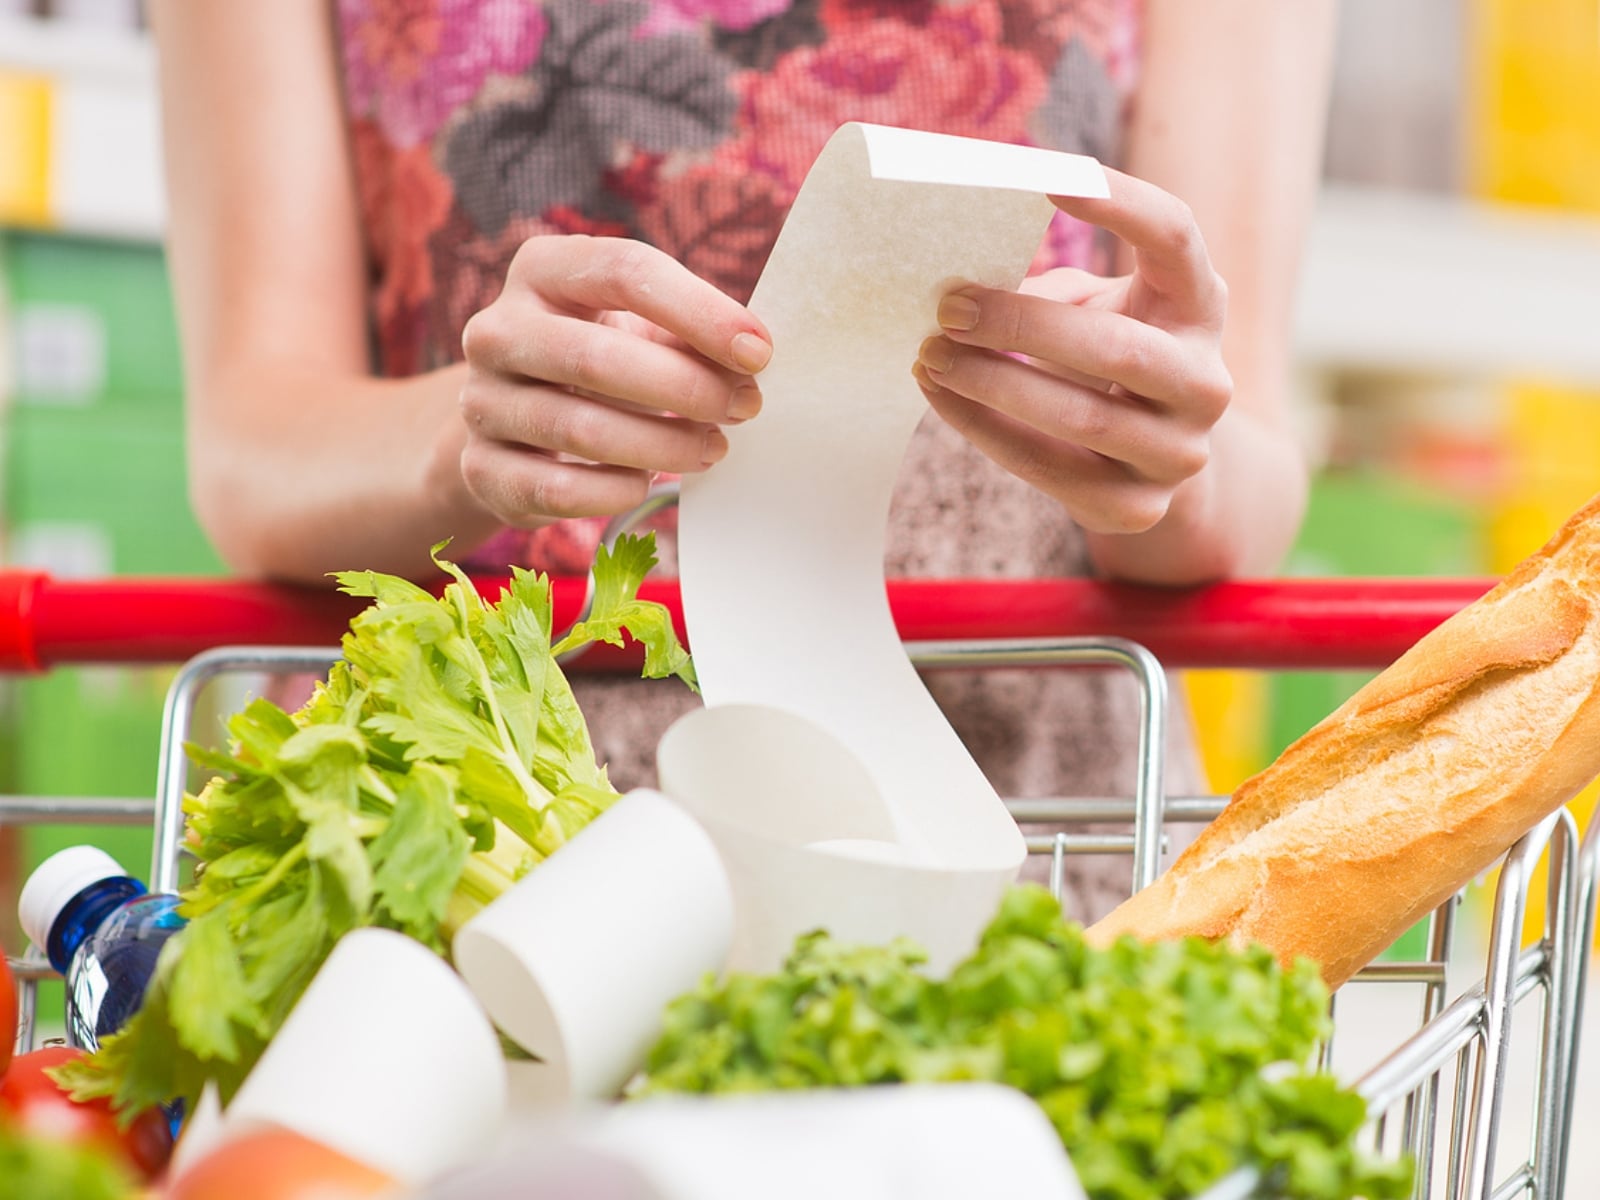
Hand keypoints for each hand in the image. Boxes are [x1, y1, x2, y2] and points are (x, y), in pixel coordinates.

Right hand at [458, 236, 771, 525]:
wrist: (512, 424)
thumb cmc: (596, 361)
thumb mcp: (635, 328)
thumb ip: (687, 336)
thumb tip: (748, 363)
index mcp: (541, 270)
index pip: (624, 271)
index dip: (700, 312)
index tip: (758, 352)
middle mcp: (496, 330)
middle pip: (596, 357)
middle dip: (686, 388)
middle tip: (742, 408)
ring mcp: (481, 401)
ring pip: (580, 430)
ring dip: (663, 445)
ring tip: (711, 447)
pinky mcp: (480, 469)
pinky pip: (558, 489)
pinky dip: (617, 489)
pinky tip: (647, 481)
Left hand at [912, 167, 1232, 536]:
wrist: (1151, 462)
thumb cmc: (1108, 359)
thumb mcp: (1100, 310)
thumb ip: (1053, 291)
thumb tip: (964, 285)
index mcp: (1200, 306)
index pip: (1175, 236)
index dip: (1119, 202)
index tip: (1042, 176)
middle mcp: (1206, 381)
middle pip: (1117, 348)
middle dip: (1021, 326)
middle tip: (948, 307)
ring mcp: (1179, 452)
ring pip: (1079, 416)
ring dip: (991, 383)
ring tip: (929, 356)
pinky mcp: (1138, 507)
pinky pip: (1049, 468)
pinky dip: (984, 430)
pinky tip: (940, 398)